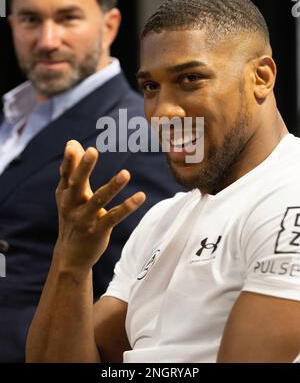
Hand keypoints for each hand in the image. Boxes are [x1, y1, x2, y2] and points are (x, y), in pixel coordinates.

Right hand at [54, 140, 145, 273]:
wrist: (71, 255)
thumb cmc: (73, 216)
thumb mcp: (70, 194)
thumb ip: (74, 168)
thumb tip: (73, 142)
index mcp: (65, 193)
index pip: (66, 173)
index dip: (69, 160)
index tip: (72, 145)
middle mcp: (71, 205)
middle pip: (77, 183)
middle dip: (84, 167)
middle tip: (92, 150)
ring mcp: (84, 219)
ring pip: (98, 200)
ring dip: (112, 186)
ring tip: (126, 173)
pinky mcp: (97, 231)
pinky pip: (114, 217)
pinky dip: (128, 206)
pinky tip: (141, 196)